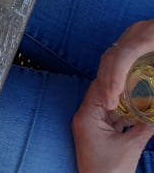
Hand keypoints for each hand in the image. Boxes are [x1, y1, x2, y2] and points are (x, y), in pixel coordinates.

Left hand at [73, 19, 153, 172]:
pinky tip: (139, 109)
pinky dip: (124, 114)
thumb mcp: (132, 144)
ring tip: (143, 90)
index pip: (100, 88)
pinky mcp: (97, 134)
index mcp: (87, 115)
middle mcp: (84, 117)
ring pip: (109, 106)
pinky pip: (111, 118)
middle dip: (122, 88)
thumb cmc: (111, 169)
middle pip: (103, 95)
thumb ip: (146, 125)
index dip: (117, 79)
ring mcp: (90, 125)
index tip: (132, 69)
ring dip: (125, 101)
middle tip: (140, 78)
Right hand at [97, 20, 153, 109]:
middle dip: (107, 81)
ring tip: (108, 100)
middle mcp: (136, 32)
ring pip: (110, 56)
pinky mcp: (134, 38)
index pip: (125, 54)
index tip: (114, 95)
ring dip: (106, 78)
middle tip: (109, 104)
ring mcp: (133, 33)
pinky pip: (116, 55)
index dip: (116, 74)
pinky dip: (111, 72)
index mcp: (148, 36)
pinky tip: (114, 88)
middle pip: (112, 56)